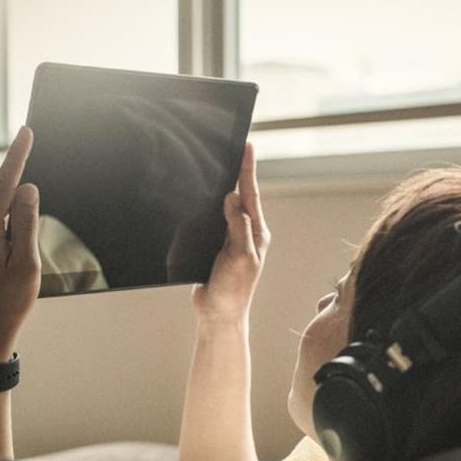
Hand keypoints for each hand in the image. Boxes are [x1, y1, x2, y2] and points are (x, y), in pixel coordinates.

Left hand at [0, 127, 41, 363]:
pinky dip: (3, 238)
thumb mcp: (28, 264)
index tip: (25, 132)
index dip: (17, 156)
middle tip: (26, 256)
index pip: (4, 184)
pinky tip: (5, 268)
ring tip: (14, 271)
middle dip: (22, 215)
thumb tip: (26, 189)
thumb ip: (26, 222)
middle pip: (2, 203)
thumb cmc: (10, 303)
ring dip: (12, 232)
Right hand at [192, 142, 270, 324]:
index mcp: (256, 233)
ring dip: (222, 188)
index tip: (247, 145)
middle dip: (237, 172)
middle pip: (240, 196)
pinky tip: (204, 198)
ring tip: (221, 165)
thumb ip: (238, 227)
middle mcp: (245, 233)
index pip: (250, 194)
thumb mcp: (240, 257)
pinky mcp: (215, 247)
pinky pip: (211, 222)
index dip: (247, 169)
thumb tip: (233, 197)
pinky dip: (208, 208)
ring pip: (224, 207)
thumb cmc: (233, 291)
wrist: (218, 315)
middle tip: (234, 147)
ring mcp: (230, 240)